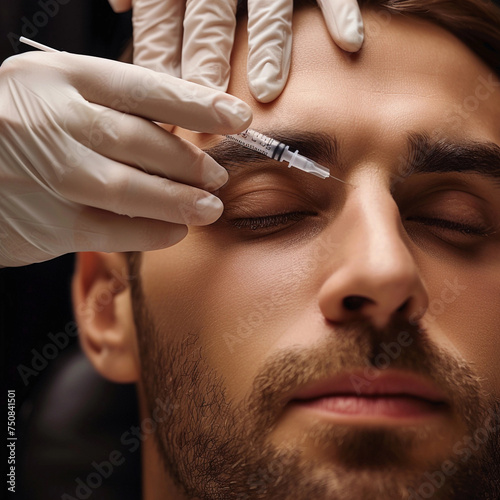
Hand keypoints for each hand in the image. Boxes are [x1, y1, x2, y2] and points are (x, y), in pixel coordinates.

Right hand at [0, 51, 251, 266]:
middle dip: (190, 162)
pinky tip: (176, 232)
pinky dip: (150, 233)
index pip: (143, 88)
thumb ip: (113, 109)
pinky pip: (110, 231)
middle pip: (139, 141)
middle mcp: (51, 120)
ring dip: (177, 201)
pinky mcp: (44, 222)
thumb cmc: (22, 128)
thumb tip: (184, 131)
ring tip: (210, 209)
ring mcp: (45, 172)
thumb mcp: (59, 96)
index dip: (197, 103)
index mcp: (60, 76)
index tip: (237, 117)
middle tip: (220, 177)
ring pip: (127, 188)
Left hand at [107, 0, 363, 102]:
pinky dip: (340, 11)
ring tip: (267, 90)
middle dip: (205, 66)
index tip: (161, 109)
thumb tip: (120, 7)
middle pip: (209, 22)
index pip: (162, 21)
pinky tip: (348, 43)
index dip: (160, 63)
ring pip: (267, 9)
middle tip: (205, 106)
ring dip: (268, 48)